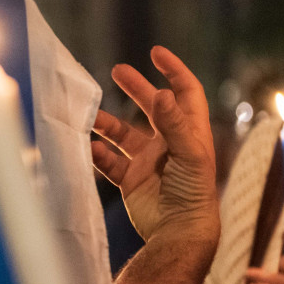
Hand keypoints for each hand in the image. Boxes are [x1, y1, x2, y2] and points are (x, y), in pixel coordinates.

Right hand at [92, 46, 217, 242]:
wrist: (179, 231)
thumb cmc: (193, 191)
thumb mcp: (188, 153)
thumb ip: (172, 123)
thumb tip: (160, 93)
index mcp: (189, 132)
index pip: (185, 92)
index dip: (174, 70)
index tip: (155, 53)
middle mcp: (169, 144)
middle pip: (151, 107)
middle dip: (136, 88)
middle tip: (116, 71)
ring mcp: (149, 162)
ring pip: (124, 134)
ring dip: (108, 123)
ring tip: (90, 115)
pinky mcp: (132, 180)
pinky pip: (111, 162)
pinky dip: (99, 155)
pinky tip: (91, 148)